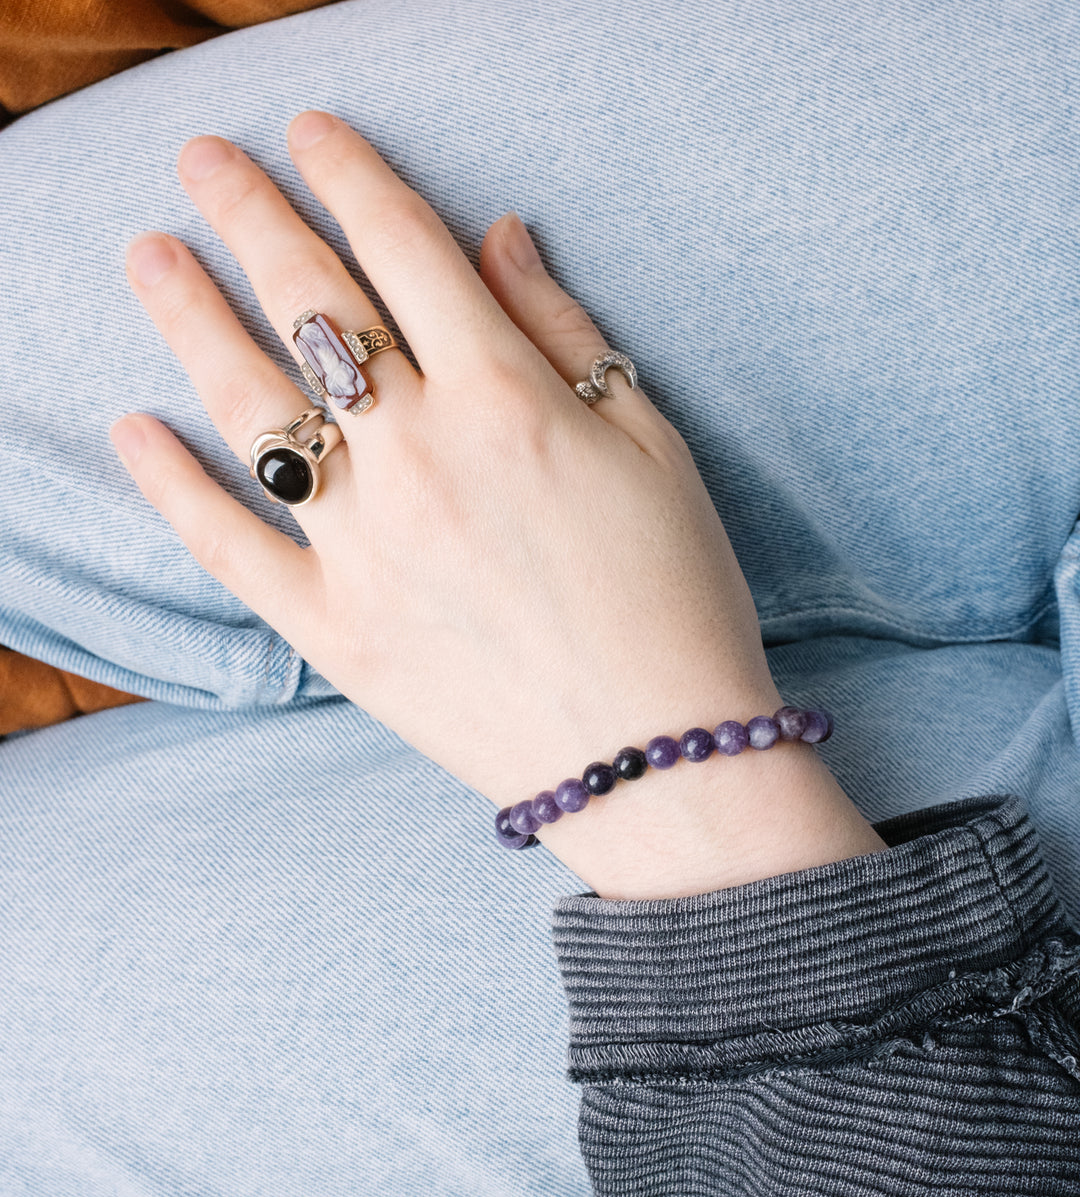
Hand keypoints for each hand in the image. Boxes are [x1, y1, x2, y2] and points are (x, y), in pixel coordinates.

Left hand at [114, 111, 884, 896]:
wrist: (658, 760)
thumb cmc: (676, 598)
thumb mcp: (652, 444)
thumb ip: (565, 333)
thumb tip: (494, 238)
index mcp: (506, 399)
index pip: (405, 251)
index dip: (353, 175)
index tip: (313, 133)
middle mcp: (420, 457)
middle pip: (314, 307)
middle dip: (252, 215)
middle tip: (203, 160)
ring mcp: (364, 547)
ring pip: (253, 406)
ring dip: (191, 318)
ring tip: (149, 259)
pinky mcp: (334, 632)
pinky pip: (231, 547)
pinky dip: (173, 487)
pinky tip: (134, 429)